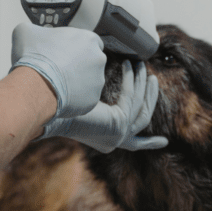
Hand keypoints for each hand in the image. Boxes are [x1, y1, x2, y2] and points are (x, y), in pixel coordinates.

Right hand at [10, 22, 106, 117]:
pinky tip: (60, 95)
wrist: (34, 84)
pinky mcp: (93, 98)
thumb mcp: (25, 32)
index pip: (89, 41)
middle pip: (91, 61)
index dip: (76, 47)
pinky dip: (75, 98)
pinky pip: (85, 98)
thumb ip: (34, 30)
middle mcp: (98, 58)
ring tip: (58, 85)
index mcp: (88, 38)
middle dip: (79, 65)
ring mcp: (98, 80)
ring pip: (90, 81)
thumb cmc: (32, 56)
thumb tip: (31, 33)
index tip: (64, 52)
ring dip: (78, 82)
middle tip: (60, 69)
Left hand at [39, 60, 167, 152]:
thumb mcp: (86, 103)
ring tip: (142, 65)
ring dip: (143, 85)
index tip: (164, 142)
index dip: (149, 144)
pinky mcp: (118, 124)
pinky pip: (131, 99)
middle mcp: (113, 141)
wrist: (47, 108)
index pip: (134, 145)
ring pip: (140, 108)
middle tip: (153, 78)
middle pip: (142, 120)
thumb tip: (100, 78)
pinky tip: (128, 65)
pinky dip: (132, 80)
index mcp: (105, 140)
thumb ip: (98, 101)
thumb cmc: (59, 103)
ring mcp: (117, 135)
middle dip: (150, 98)